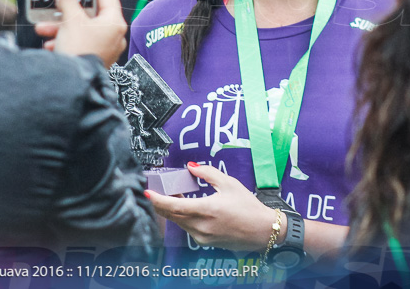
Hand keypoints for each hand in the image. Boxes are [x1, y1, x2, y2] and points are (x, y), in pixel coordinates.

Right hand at [35, 0, 126, 66]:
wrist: (73, 82)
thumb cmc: (79, 50)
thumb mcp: (72, 20)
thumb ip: (69, 4)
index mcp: (115, 22)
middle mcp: (114, 35)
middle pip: (91, 14)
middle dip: (69, 11)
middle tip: (59, 3)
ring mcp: (106, 48)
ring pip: (82, 30)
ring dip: (61, 27)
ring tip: (44, 28)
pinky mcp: (95, 59)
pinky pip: (79, 43)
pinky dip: (65, 41)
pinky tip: (51, 44)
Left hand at [147, 163, 282, 251]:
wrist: (262, 230)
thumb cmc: (248, 207)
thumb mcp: (229, 184)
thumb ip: (207, 173)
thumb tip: (191, 167)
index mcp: (207, 210)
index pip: (173, 206)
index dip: (157, 200)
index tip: (147, 192)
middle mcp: (202, 226)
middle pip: (172, 215)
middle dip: (161, 203)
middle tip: (157, 190)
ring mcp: (202, 236)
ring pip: (179, 222)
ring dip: (172, 210)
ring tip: (173, 196)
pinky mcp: (205, 242)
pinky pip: (187, 228)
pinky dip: (182, 217)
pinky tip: (187, 208)